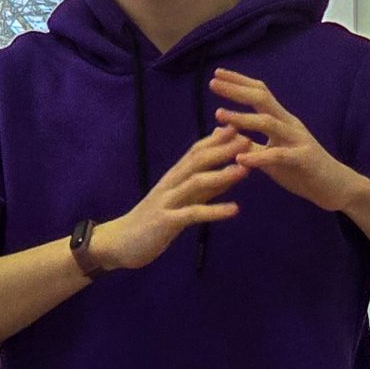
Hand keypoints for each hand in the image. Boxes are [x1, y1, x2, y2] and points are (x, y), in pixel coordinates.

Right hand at [94, 125, 250, 269]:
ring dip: (221, 174)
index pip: (197, 150)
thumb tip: (227, 164)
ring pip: (196, 182)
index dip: (219, 138)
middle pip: (198, 160)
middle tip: (249, 139)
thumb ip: (205, 181)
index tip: (242, 125)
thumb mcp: (183, 197)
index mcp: (175, 176)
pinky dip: (214, 210)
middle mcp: (171, 183)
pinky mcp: (166, 221)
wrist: (121, 242)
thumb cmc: (156, 218)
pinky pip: (192, 213)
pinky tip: (234, 210)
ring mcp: (167, 201)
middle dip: (223, 149)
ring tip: (245, 170)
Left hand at [209, 67, 364, 212]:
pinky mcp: (304, 159)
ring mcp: (298, 140)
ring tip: (219, 115)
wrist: (336, 187)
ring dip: (242, 119)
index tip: (217, 75)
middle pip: (262, 99)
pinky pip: (279, 156)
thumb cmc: (302, 170)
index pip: (260, 93)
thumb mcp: (272, 155)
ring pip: (269, 123)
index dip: (239, 82)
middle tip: (213, 83)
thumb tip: (222, 132)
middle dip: (237, 90)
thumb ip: (251, 144)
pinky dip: (258, 157)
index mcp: (282, 120)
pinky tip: (240, 159)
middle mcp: (290, 124)